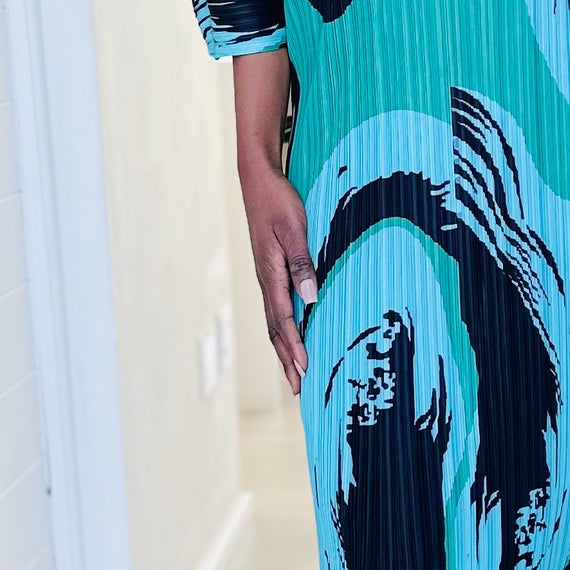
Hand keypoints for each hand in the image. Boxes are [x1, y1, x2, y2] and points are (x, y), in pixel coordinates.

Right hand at [241, 159, 317, 393]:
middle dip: (287, 359)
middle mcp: (266, 281)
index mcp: (271, 274)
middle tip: (298, 388)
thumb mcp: (294, 228)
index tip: (304, 369)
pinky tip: (292, 337)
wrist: (259, 181)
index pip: (284, 319)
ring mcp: (267, 277)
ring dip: (284, 349)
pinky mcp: (271, 271)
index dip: (294, 346)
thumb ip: (302, 263)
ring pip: (275, 322)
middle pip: (276, 329)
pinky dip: (284, 330)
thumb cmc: (278, 202)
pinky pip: (277, 308)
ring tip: (295, 374)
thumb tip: (311, 297)